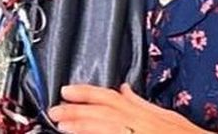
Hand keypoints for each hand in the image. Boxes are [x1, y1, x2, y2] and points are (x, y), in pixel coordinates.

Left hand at [47, 83, 204, 133]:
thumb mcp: (163, 114)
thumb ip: (140, 102)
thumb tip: (123, 88)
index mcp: (142, 112)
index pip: (108, 96)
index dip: (85, 92)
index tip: (66, 91)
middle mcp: (138, 123)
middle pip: (101, 112)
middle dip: (75, 111)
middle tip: (54, 111)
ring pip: (103, 129)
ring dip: (81, 127)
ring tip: (61, 127)